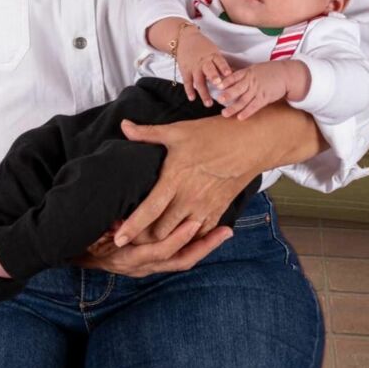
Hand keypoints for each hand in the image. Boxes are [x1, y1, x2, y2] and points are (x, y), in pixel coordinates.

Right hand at [71, 218, 233, 277]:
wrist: (73, 252)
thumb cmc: (84, 237)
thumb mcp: (93, 231)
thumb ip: (110, 227)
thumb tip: (121, 222)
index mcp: (128, 258)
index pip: (158, 252)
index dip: (177, 239)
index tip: (194, 224)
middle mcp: (141, 267)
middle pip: (179, 260)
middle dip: (204, 246)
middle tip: (225, 231)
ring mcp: (147, 267)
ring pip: (182, 260)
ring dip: (204, 247)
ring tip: (224, 232)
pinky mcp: (152, 264)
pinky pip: (178, 258)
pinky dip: (194, 247)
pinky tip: (208, 235)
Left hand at [111, 116, 258, 245]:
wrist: (251, 142)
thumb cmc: (213, 134)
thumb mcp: (178, 131)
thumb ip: (148, 133)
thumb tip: (124, 125)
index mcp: (174, 178)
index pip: (148, 210)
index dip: (132, 227)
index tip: (117, 240)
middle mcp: (189, 198)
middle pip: (160, 231)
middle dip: (143, 238)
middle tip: (129, 238)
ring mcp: (205, 207)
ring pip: (179, 237)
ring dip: (163, 241)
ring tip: (148, 241)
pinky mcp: (218, 211)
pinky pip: (200, 236)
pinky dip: (186, 240)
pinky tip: (175, 238)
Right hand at [176, 28, 231, 105]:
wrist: (184, 39)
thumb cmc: (202, 46)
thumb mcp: (213, 50)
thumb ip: (220, 62)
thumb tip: (233, 75)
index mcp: (213, 55)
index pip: (219, 61)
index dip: (224, 68)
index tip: (229, 74)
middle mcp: (203, 62)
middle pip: (209, 71)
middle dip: (214, 78)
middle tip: (219, 86)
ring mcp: (193, 67)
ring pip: (199, 81)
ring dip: (203, 92)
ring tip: (208, 103)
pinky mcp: (185, 70)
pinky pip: (187, 82)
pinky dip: (189, 90)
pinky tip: (192, 98)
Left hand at [217, 62, 289, 119]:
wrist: (286, 74)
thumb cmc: (269, 71)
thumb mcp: (255, 69)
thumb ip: (243, 74)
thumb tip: (230, 76)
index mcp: (247, 72)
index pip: (234, 76)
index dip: (225, 81)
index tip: (216, 85)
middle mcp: (251, 81)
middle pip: (236, 89)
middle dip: (227, 95)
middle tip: (218, 100)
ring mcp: (258, 90)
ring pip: (243, 100)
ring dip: (233, 108)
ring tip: (224, 114)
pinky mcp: (265, 97)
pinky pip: (254, 106)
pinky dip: (247, 112)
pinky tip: (240, 117)